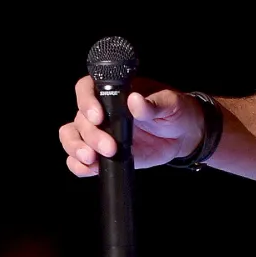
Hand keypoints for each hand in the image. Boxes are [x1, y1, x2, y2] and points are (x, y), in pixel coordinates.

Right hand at [59, 76, 203, 176]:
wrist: (183, 134)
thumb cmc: (176, 110)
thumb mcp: (170, 103)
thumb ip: (153, 104)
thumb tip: (135, 100)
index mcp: (116, 91)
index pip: (87, 88)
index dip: (86, 101)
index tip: (98, 116)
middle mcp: (102, 110)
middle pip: (79, 118)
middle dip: (90, 135)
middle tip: (109, 146)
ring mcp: (100, 132)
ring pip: (72, 137)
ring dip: (76, 149)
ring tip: (92, 158)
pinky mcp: (103, 153)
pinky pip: (80, 160)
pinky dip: (78, 165)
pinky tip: (89, 168)